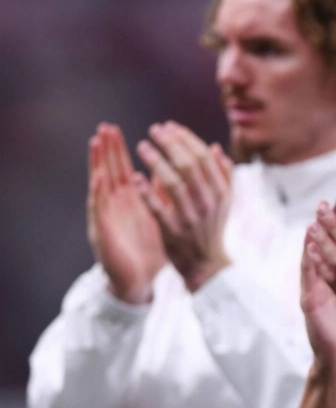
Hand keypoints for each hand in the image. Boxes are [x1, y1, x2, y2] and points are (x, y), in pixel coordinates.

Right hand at [86, 123, 166, 303]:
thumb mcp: (157, 216)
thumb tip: (166, 171)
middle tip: (104, 127)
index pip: (121, 169)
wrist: (139, 280)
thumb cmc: (147, 248)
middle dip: (106, 149)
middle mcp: (114, 206)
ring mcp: (107, 217)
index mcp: (128, 201)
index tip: (114, 129)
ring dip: (97, 164)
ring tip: (95, 143)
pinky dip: (99, 194)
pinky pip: (101, 211)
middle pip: (108, 171)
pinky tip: (98, 179)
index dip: (117, 149)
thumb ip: (158, 193)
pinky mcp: (103, 232)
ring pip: (100, 186)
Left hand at [135, 121, 232, 292]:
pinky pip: (158, 208)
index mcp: (220, 192)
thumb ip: (223, 174)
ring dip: (156, 161)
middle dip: (169, 144)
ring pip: (172, 183)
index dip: (185, 138)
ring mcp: (190, 218)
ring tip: (142, 146)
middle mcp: (207, 203)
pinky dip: (147, 192)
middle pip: (188, 165)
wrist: (206, 265)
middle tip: (154, 130)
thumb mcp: (225, 201)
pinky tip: (136, 177)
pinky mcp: (173, 232)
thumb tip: (215, 147)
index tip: (169, 126)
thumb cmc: (212, 228)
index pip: (203, 156)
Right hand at [300, 228, 335, 374]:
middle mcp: (333, 281)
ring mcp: (320, 291)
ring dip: (316, 238)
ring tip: (315, 217)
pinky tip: (309, 247)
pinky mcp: (313, 304)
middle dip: (332, 223)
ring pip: (317, 259)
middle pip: (331, 246)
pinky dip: (310, 263)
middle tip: (330, 201)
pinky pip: (311, 281)